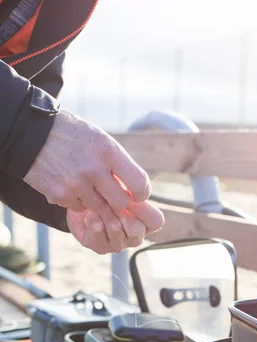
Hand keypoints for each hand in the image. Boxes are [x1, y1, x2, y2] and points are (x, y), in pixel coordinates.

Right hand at [24, 108, 150, 213]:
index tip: (137, 193)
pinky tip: (70, 186)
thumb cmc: (70, 134)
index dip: (142, 192)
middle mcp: (94, 169)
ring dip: (97, 202)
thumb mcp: (98, 139)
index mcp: (107, 150)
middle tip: (112, 195)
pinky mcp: (60, 195)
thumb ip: (116, 162)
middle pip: (120, 202)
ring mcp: (76, 184)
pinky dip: (77, 201)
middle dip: (119, 201)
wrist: (29, 132)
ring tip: (88, 186)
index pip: (139, 182)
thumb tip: (135, 188)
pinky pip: (78, 208)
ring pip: (100, 209)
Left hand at [66, 200, 163, 254]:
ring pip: (116, 229)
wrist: (82, 201)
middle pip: (136, 230)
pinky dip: (92, 219)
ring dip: (105, 212)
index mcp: (146, 223)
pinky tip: (89, 215)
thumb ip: (131, 192)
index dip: (142, 208)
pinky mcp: (100, 248)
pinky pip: (98, 233)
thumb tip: (131, 198)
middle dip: (121, 211)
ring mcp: (118, 245)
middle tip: (110, 202)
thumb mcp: (122, 187)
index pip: (155, 221)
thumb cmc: (107, 192)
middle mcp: (135, 237)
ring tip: (98, 206)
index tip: (129, 196)